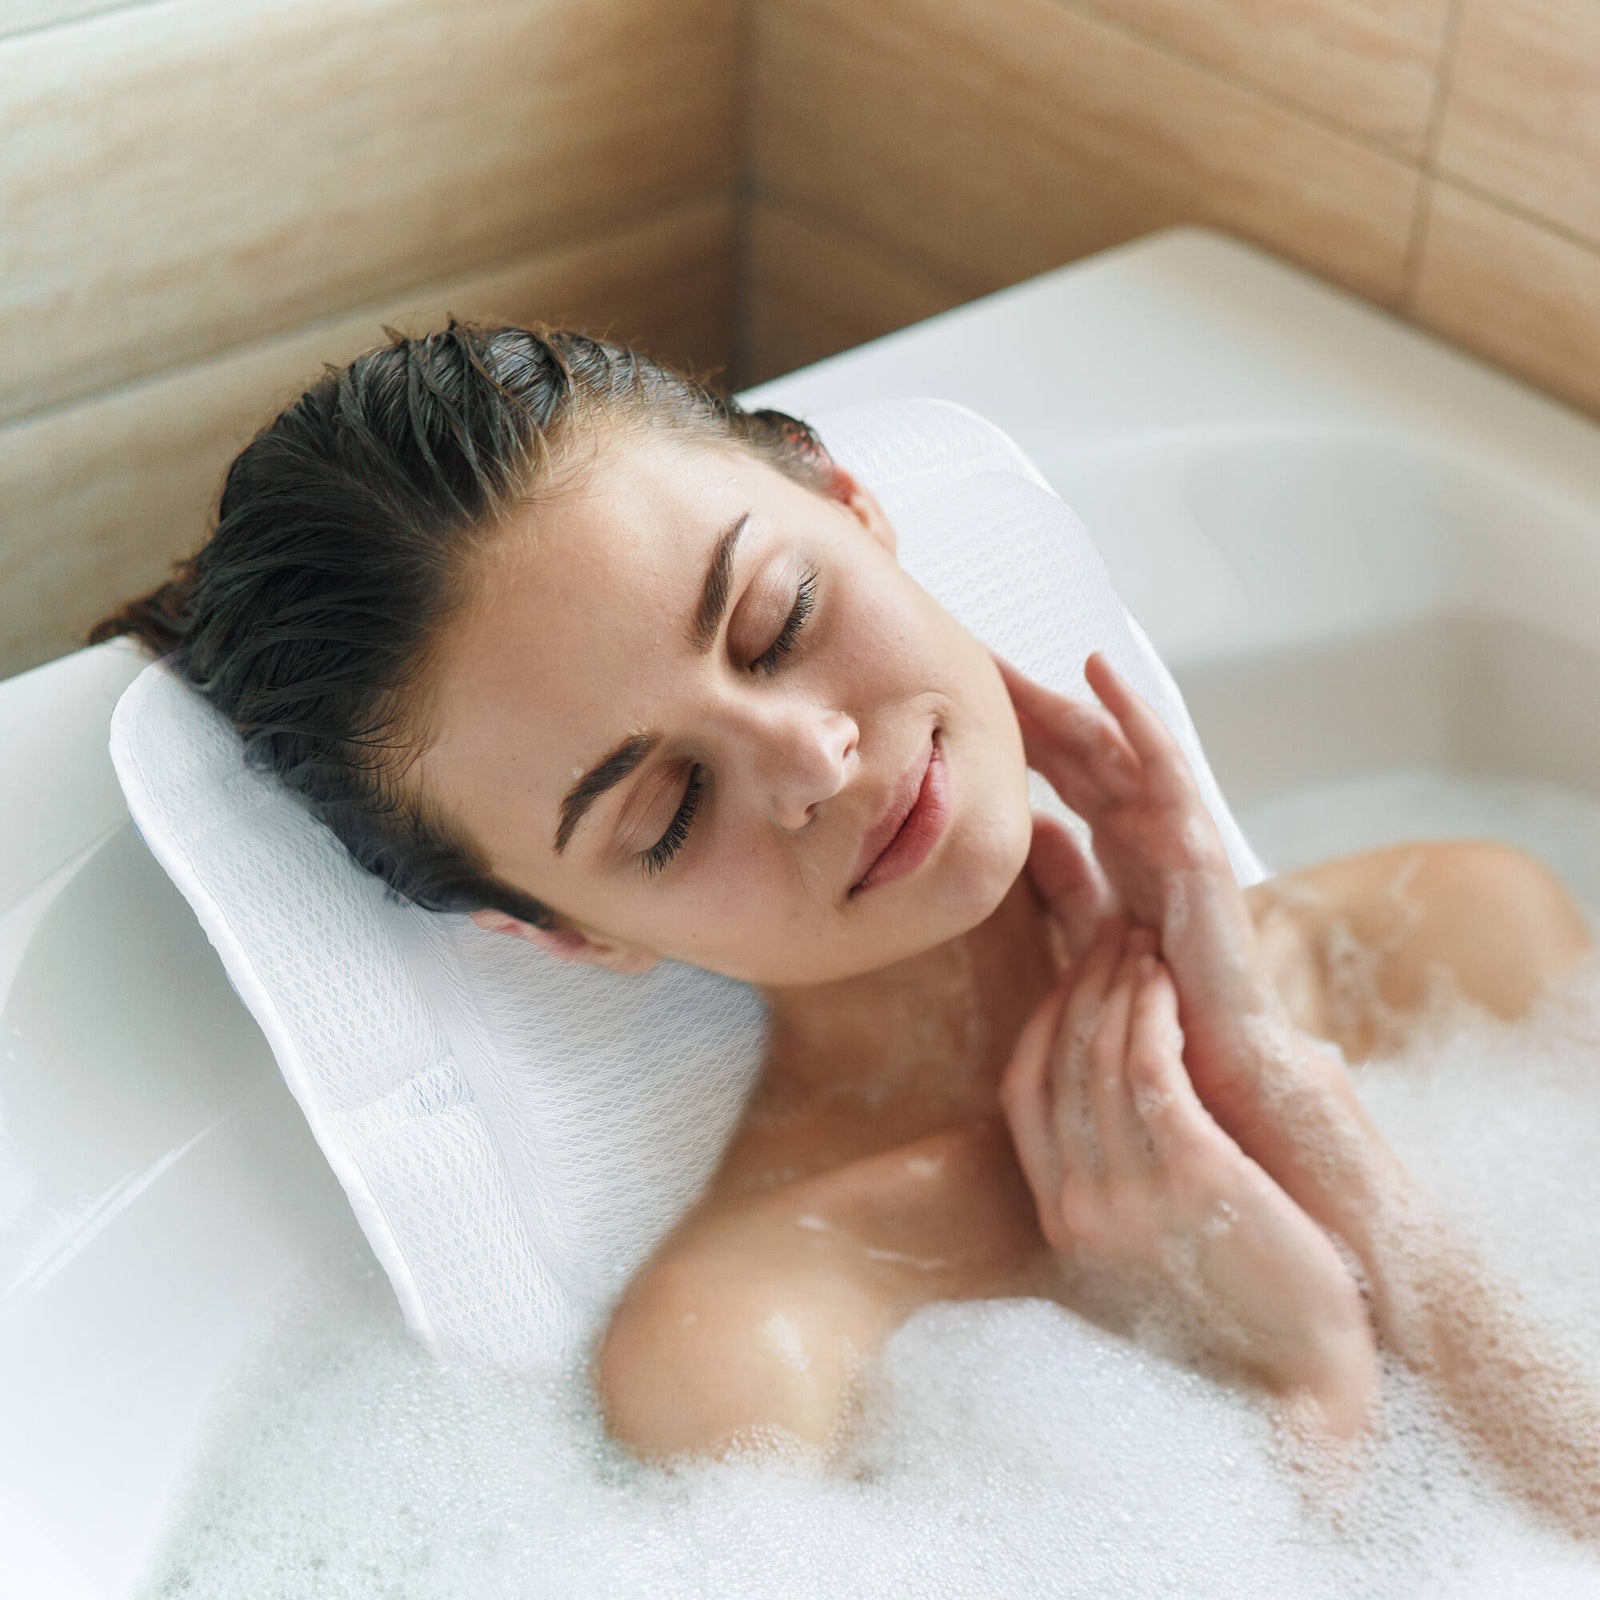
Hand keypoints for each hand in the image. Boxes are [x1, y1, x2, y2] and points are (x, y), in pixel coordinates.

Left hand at [992, 647, 1288, 1133]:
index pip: (1060, 771)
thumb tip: (1030, 831)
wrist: (1208, 1062)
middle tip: (968, 657)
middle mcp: (1146, 827)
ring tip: (1008, 660)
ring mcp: (1173, 828)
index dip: (1014, 733)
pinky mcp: (1194, 843)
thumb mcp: (1090, 932)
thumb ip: (1063, 882)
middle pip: (1079, 747)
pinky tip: (1099, 672)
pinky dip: (1133, 714)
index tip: (959, 699)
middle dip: (1025, 704)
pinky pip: (1162, 765)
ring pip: (1111, 743)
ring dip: (1061, 696)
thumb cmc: (1152, 1002)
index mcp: (1120, 845)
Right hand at [998, 915, 1376, 1434]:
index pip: (1022, 1089)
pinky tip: (1168, 983)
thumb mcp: (1155, 1233)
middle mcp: (1079, 1206)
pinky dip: (1152, 1013)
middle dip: (1084, 983)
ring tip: (1144, 944)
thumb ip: (1123, 1167)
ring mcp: (1129, 1195)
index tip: (1076, 975)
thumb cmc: (1246, 1300)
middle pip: (1060, 1060)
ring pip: (1101, 1054)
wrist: (1305, 1382)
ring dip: (1121, 985)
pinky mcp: (1192, 1178)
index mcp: (1061, 1218)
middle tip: (1113, 933)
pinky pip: (1151, 1068)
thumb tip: (1123, 1078)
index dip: (1045, 1020)